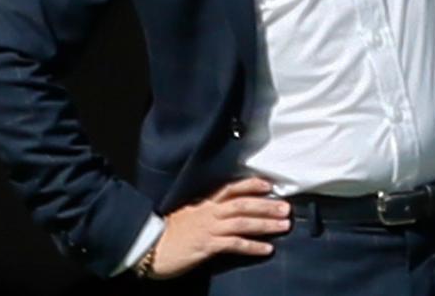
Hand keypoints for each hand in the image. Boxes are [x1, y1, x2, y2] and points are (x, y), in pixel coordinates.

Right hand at [147, 176, 289, 278]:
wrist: (148, 248)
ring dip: (265, 224)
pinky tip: (267, 249)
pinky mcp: (206, 246)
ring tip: (283, 226)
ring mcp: (208, 229)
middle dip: (266, 205)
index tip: (268, 184)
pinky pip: (234, 244)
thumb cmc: (167, 234)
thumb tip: (224, 213)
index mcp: (204, 204)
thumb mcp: (188, 216)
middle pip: (243, 204)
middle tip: (286, 207)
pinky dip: (252, 246)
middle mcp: (208, 213)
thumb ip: (206, 212)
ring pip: (242, 222)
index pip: (231, 189)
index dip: (250, 185)